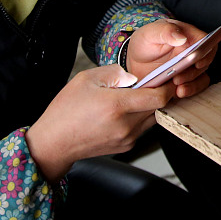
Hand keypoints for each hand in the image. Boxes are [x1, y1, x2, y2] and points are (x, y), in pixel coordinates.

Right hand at [25, 64, 172, 182]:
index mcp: (117, 106)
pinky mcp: (125, 146)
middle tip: (151, 83)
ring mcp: (127, 138)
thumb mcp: (86, 79)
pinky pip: (142, 128)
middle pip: (159, 108)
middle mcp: (126, 125)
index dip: (167, 86)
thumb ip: (115, 73)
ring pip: (152, 118)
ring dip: (149, 107)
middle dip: (159, 94)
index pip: (159, 98)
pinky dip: (139, 118)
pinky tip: (124, 111)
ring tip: (133, 97)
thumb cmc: (65, 111)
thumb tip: (134, 77)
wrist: (53, 144)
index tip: (167, 77)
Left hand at [124, 20, 214, 97]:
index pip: (205, 40)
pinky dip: (189, 90)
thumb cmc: (144, 43)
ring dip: (192, 83)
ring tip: (177, 88)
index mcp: (186, 35)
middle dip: (194, 72)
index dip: (206, 51)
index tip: (197, 61)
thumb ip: (165, 31)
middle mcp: (192, 51)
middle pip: (204, 61)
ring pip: (201, 76)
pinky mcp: (186, 79)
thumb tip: (181, 37)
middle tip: (178, 77)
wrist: (135, 62)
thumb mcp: (149, 33)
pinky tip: (178, 92)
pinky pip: (195, 86)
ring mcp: (190, 66)